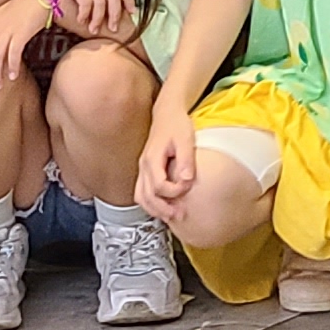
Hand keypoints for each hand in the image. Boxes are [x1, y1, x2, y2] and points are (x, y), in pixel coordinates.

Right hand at [137, 106, 201, 221]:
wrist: (167, 113)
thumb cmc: (177, 125)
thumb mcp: (185, 139)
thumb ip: (186, 159)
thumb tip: (187, 179)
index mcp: (152, 159)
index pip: (159, 185)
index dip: (174, 191)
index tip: (188, 186)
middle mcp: (143, 166)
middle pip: (146, 196)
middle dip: (162, 209)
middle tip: (179, 215)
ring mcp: (142, 169)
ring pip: (141, 196)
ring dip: (154, 209)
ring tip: (170, 216)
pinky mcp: (145, 170)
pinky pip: (142, 192)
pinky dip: (151, 203)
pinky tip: (164, 206)